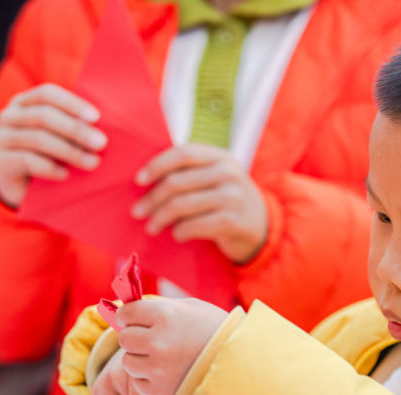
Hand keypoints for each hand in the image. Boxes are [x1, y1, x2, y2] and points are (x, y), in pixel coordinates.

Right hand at [0, 83, 107, 208]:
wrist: (17, 187)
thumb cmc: (45, 157)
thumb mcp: (58, 138)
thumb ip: (72, 128)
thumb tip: (100, 132)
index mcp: (24, 102)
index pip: (47, 94)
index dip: (71, 103)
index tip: (96, 118)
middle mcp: (9, 116)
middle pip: (43, 116)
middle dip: (75, 129)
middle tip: (101, 143)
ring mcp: (0, 138)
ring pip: (37, 138)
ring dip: (69, 151)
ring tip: (92, 162)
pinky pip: (26, 160)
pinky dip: (50, 168)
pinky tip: (65, 175)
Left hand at [117, 297, 228, 394]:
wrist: (242, 366)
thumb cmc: (217, 332)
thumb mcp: (192, 309)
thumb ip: (160, 308)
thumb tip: (129, 312)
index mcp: (165, 315)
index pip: (126, 313)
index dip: (130, 316)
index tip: (137, 321)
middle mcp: (158, 341)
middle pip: (125, 338)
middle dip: (135, 338)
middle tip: (153, 341)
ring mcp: (157, 368)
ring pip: (128, 361)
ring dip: (140, 360)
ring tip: (163, 359)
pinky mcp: (159, 390)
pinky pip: (138, 382)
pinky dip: (149, 379)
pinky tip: (168, 374)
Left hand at [132, 144, 267, 262]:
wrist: (263, 229)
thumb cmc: (228, 202)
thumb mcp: (216, 179)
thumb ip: (191, 173)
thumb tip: (146, 181)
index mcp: (221, 156)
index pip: (183, 154)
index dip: (157, 165)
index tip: (138, 180)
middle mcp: (229, 172)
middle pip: (177, 182)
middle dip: (152, 199)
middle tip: (138, 212)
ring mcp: (233, 196)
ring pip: (182, 205)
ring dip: (161, 218)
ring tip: (151, 227)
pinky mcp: (233, 221)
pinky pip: (195, 225)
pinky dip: (181, 231)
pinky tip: (176, 235)